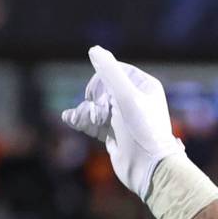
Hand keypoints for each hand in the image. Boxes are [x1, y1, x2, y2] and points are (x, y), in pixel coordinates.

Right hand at [63, 46, 183, 199]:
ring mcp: (123, 118)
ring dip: (85, 111)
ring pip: (96, 105)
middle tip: (98, 112)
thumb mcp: (125, 97)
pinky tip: (69, 118)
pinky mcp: (113, 134)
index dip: (103, 78)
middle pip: (103, 88)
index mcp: (144, 86)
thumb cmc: (142, 131)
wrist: (148, 168)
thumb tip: (94, 50)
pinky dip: (82, 120)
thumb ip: (110, 72)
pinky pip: (93, 122)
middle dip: (94, 99)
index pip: (116, 70)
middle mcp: (135, 100)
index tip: (97, 92)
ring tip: (78, 118)